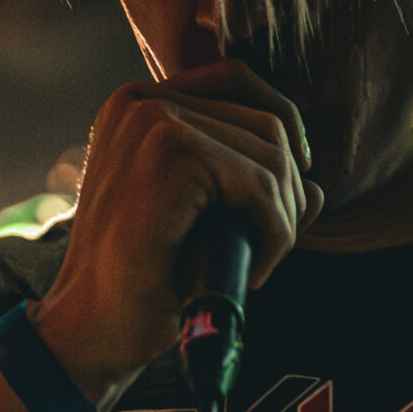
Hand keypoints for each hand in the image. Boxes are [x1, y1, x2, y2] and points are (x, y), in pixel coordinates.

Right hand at [30, 59, 322, 403]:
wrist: (94, 330)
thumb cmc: (143, 283)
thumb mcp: (202, 225)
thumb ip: (251, 195)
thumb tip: (318, 187)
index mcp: (138, 106)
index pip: (237, 81)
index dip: (282, 129)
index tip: (289, 192)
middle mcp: (139, 100)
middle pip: (263, 119)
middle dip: (288, 187)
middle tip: (276, 244)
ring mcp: (152, 120)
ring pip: (269, 151)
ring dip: (284, 214)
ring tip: (262, 261)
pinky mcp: (169, 152)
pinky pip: (259, 183)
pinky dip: (275, 231)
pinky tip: (257, 270)